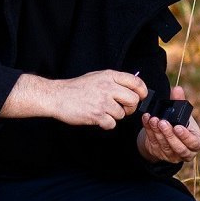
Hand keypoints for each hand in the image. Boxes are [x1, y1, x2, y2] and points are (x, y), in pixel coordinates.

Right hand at [0, 71, 146, 129]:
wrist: (57, 96)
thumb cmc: (76, 87)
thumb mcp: (97, 76)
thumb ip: (114, 80)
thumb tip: (132, 86)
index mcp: (109, 76)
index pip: (135, 81)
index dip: (142, 91)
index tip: (141, 96)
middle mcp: (108, 87)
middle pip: (133, 100)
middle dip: (130, 107)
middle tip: (122, 108)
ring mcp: (102, 101)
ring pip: (122, 114)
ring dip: (115, 116)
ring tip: (103, 111)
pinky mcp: (96, 115)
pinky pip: (112, 124)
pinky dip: (106, 124)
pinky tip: (98, 118)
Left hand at [137, 86, 199, 162]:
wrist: (168, 133)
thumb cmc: (181, 123)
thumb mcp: (183, 114)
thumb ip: (180, 101)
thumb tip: (177, 89)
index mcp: (197, 143)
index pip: (194, 143)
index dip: (186, 136)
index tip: (177, 126)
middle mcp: (186, 152)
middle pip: (178, 147)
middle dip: (169, 134)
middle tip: (162, 122)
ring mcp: (172, 156)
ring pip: (164, 146)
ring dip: (157, 132)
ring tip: (153, 119)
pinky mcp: (159, 154)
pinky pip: (153, 143)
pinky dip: (149, 131)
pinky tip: (147, 120)